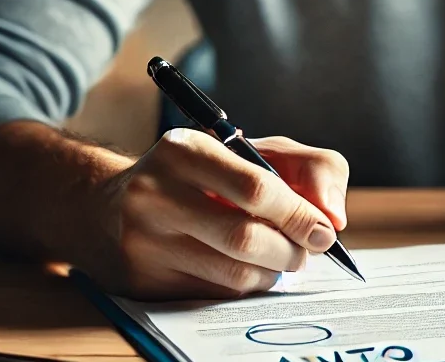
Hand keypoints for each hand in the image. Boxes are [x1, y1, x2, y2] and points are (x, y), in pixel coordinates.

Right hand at [92, 129, 348, 299]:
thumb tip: (334, 216)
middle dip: (291, 250)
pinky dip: (244, 286)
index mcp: (186, 149)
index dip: (300, 214)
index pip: (256, 187)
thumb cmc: (204, 174)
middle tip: (308, 251)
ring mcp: (143, 240)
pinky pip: (213, 294)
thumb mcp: (256, 151)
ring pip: (233, 273)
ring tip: (280, 259)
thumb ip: (311, 168)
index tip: (326, 231)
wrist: (110, 205)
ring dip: (272, 272)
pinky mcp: (141, 281)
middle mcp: (156, 193)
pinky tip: (247, 270)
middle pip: (246, 237)